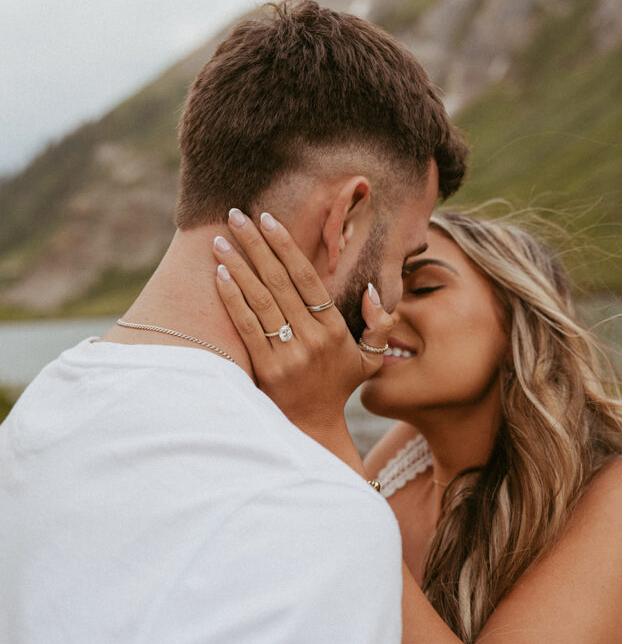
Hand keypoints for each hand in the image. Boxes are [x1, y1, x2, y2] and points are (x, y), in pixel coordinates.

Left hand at [212, 209, 391, 438]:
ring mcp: (288, 353)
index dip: (286, 246)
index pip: (307, 277)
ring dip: (238, 265)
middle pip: (279, 281)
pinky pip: (247, 326)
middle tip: (235, 215)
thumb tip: (374, 291)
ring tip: (220, 240)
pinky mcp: (266, 369)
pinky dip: (232, 298)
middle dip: (255, 244)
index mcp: (333, 328)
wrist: (312, 428)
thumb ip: (379, 325)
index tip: (267, 219)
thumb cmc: (338, 387)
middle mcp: (312, 338)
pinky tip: (219, 275)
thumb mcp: (369, 359)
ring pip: (260, 299)